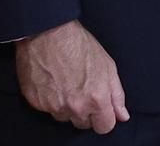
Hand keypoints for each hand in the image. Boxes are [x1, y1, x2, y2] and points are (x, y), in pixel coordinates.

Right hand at [15, 20, 129, 133]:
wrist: (47, 32)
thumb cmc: (78, 45)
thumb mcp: (107, 65)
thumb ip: (116, 94)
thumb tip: (122, 115)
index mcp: (96, 99)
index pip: (105, 127)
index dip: (104, 117)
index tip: (100, 108)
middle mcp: (76, 107)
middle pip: (84, 124)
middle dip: (85, 111)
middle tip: (81, 89)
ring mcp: (54, 106)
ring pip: (64, 117)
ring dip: (66, 106)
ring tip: (65, 83)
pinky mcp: (37, 103)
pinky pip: (47, 109)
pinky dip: (49, 100)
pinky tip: (52, 81)